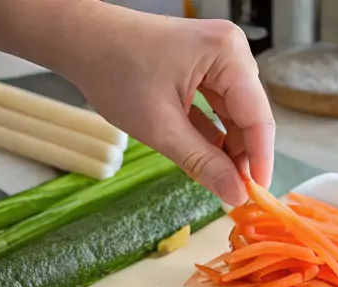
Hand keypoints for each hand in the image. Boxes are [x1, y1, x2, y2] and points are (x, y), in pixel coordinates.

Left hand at [67, 10, 274, 205]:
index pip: (258, 119)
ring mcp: (218, 60)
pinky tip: (208, 160)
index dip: (260, 162)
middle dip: (242, 157)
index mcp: (227, 55)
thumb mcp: (161, 128)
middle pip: (249, 118)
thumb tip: (236, 196)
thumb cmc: (113, 70)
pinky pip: (219, 110)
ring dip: (228, 150)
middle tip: (234, 195)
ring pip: (235, 118)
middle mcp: (230, 53)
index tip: (257, 197)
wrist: (77, 39)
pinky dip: (214, 136)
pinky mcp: (204, 69)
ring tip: (219, 181)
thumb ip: (204, 164)